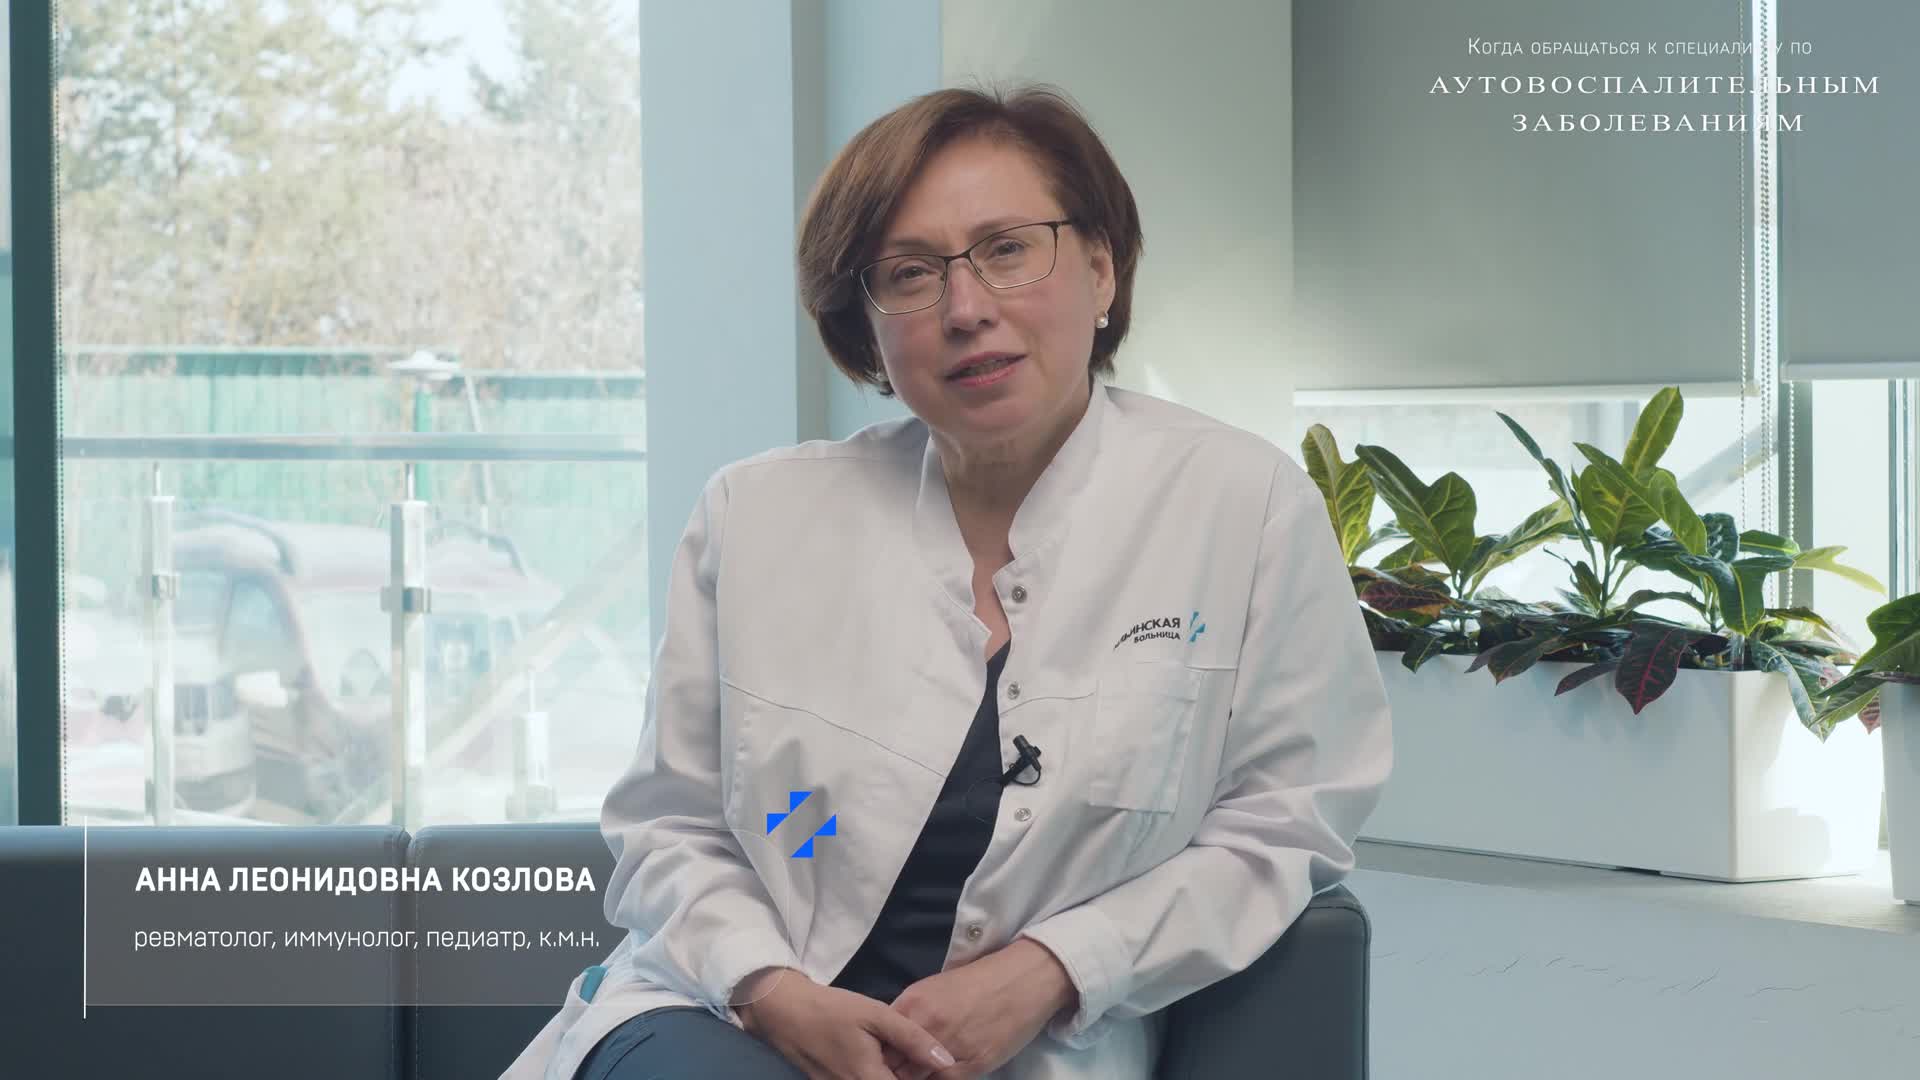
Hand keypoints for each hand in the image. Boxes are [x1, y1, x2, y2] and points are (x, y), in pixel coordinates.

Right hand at [735, 966, 957, 1079]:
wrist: (784, 1012)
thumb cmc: (832, 1010)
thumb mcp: (876, 1015)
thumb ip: (913, 1038)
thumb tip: (947, 1060)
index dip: (927, 1079)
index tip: (940, 1068)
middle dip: (909, 1076)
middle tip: (920, 1058)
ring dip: (894, 1075)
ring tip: (900, 1057)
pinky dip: (878, 1074)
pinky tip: (881, 1057)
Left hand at [879, 938, 1078, 1079]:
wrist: (1022, 978)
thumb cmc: (979, 981)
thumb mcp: (935, 989)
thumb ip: (912, 1014)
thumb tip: (892, 1038)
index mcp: (913, 1004)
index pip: (880, 1043)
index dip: (878, 1057)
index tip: (879, 1064)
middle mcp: (927, 1026)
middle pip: (894, 1065)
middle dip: (894, 1072)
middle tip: (896, 1074)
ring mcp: (950, 1046)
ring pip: (918, 1078)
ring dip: (916, 1078)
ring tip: (918, 1075)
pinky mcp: (975, 1063)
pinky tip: (939, 1075)